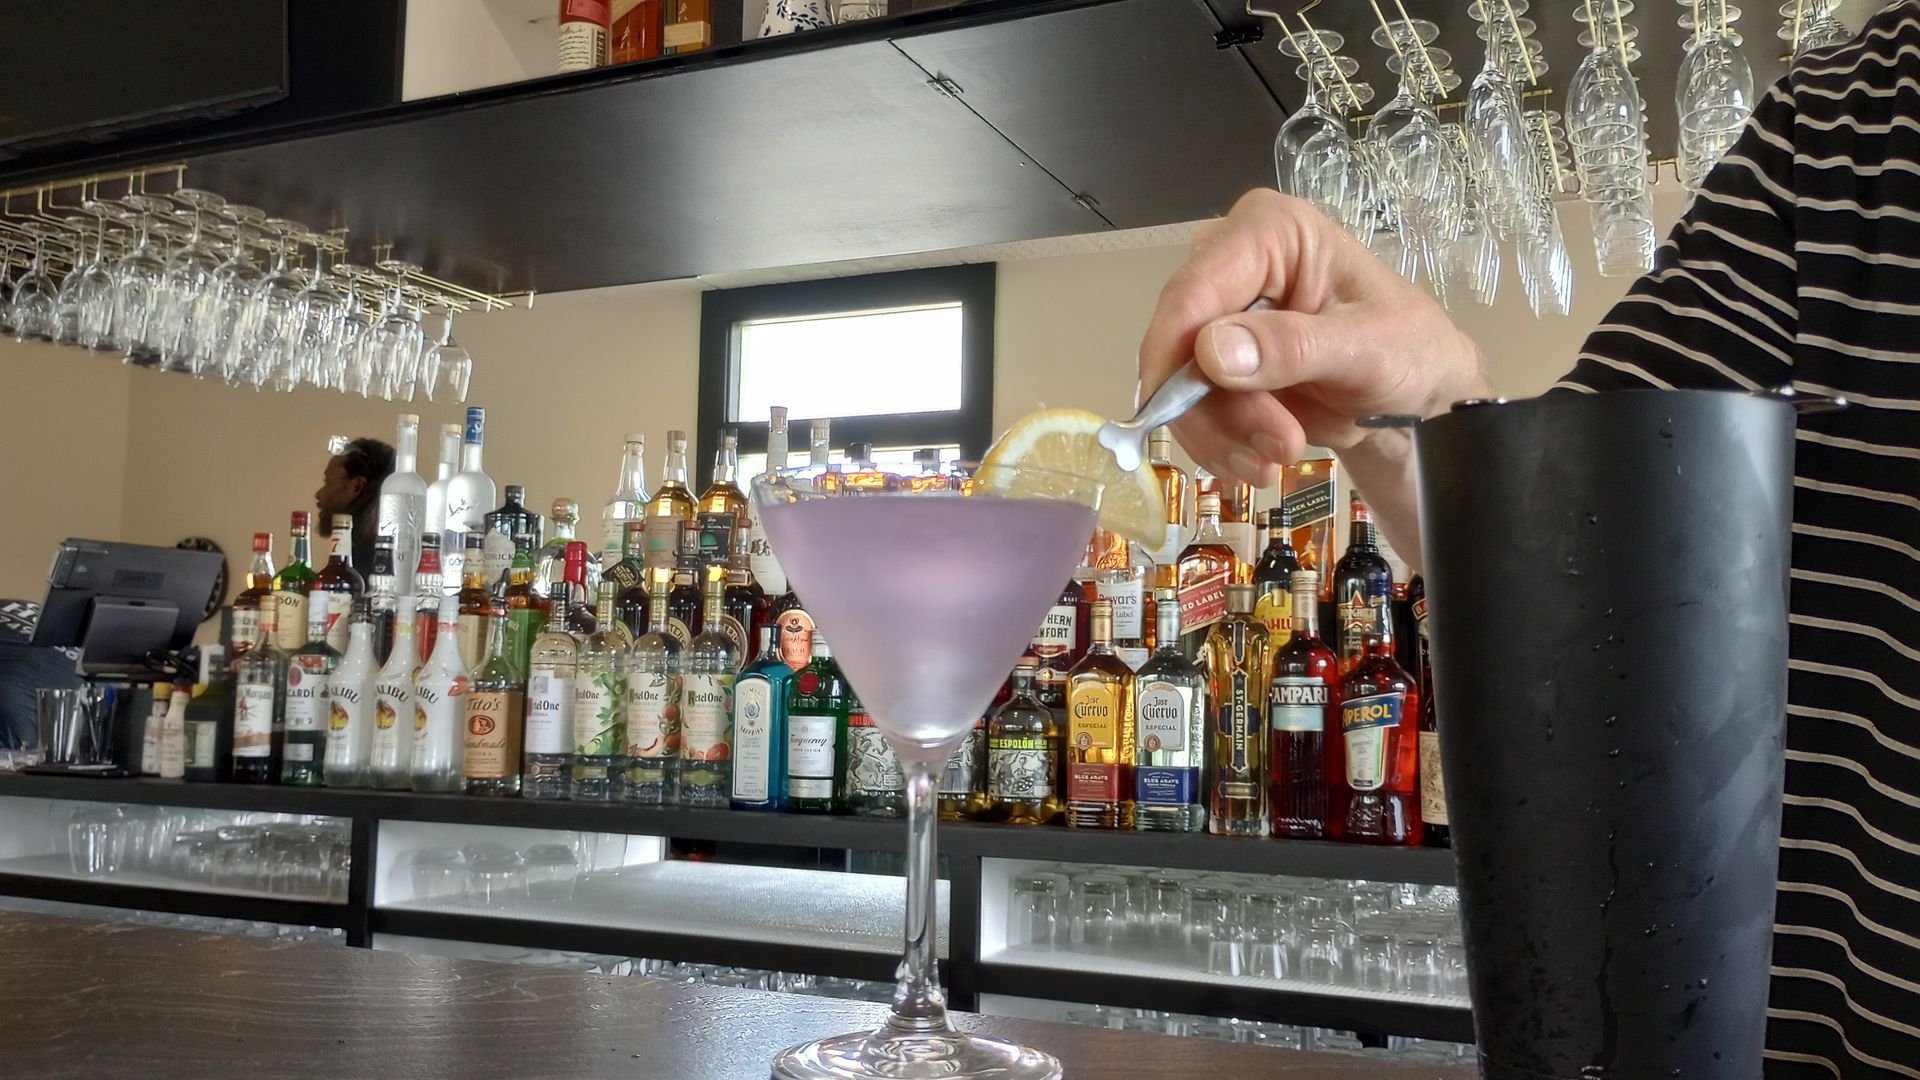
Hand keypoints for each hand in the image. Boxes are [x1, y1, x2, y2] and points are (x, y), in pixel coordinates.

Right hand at [1137, 190, 1484, 486]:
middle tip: (1278, 448)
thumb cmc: (1409, 350)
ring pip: (1177, 386)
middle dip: (1217, 408)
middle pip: (1178, 343)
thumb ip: (1293, 347)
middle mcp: (1229, 265)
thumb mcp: (1367, 349)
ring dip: (1221, 436)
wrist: (1417, 392)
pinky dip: (1219, 445)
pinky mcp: (1215, 363)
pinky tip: (1258, 459)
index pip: (1195, 289)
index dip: (1173, 352)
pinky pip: (1190, 410)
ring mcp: (1219, 316)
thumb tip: (1212, 353)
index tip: (1180, 410)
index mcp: (1269, 231)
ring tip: (1276, 459)